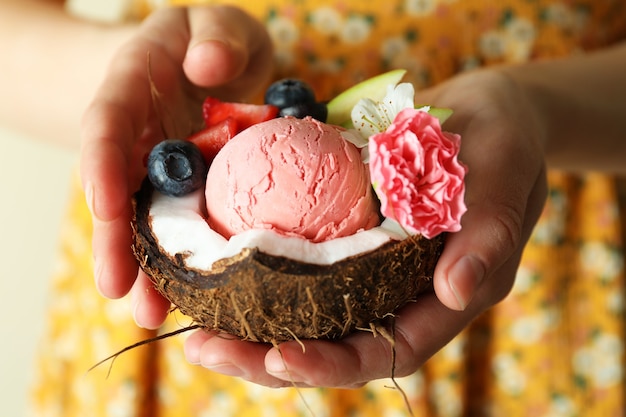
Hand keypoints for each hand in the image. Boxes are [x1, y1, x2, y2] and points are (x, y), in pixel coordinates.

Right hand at [79, 5, 273, 327]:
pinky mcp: (184, 194)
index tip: (102, 202)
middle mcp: (136, 137)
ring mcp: (157, 170)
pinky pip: (178, 228)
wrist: (208, 64)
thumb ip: (215, 36)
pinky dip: (182, 262)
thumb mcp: (217, 24)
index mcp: (133, 89)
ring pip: (145, 221)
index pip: (107, 123)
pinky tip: (192, 297)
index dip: (102, 161)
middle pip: (117, 189)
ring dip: (147, 268)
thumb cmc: (212, 42)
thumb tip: (208, 66)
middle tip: (119, 291)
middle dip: (115, 241)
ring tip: (151, 315)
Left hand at [183, 68, 547, 386]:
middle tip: (206, 349)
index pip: (387, 349)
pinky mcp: (343, 233)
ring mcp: (367, 265)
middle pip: (332, 342)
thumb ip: (490, 234)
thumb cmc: (505, 142)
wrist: (481, 111)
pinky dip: (255, 270)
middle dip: (269, 356)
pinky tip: (211, 265)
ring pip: (306, 310)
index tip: (278, 360)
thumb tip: (456, 292)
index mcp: (441, 297)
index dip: (333, 362)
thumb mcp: (507, 175)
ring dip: (250, 323)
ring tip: (195, 324)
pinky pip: (297, 262)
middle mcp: (398, 291)